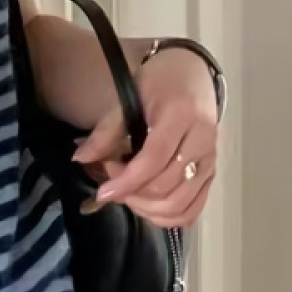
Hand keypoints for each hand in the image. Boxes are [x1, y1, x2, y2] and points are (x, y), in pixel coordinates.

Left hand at [72, 48, 218, 227]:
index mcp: (180, 117)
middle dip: (132, 193)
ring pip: (180, 203)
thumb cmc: (158, 84)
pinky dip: (168, 217)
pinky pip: (194, 208)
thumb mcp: (128, 98)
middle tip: (111, 181)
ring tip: (127, 193)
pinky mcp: (212, 173)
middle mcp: (202, 141)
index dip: (127, 181)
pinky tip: (147, 208)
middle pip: (166, 186)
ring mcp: (210, 160)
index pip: (154, 160)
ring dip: (146, 208)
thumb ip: (105, 131)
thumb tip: (80, 158)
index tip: (102, 193)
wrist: (193, 75)